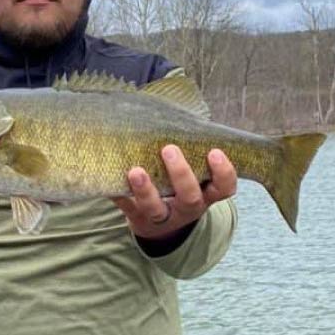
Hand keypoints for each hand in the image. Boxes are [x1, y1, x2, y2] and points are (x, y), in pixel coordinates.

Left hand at [113, 146, 236, 239]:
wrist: (161, 225)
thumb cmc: (180, 185)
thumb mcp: (194, 174)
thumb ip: (193, 150)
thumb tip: (180, 109)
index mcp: (205, 194)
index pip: (224, 188)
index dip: (224, 172)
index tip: (214, 151)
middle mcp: (187, 208)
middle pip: (190, 197)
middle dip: (181, 174)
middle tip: (169, 149)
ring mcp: (162, 217)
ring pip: (156, 209)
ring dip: (146, 190)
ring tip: (135, 171)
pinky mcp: (138, 219)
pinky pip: (128, 210)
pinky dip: (120, 197)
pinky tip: (111, 185)